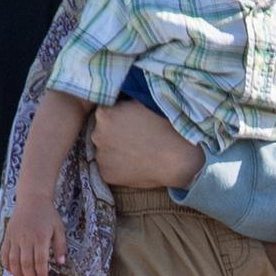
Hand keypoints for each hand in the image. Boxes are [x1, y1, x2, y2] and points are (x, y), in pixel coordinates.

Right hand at [0, 199, 66, 275]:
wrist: (32, 200)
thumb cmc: (48, 215)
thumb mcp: (59, 229)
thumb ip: (60, 246)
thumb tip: (62, 263)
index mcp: (40, 238)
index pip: (40, 261)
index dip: (41, 274)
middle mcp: (25, 239)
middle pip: (26, 264)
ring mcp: (14, 238)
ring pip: (13, 260)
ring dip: (18, 275)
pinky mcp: (7, 236)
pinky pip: (4, 253)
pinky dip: (6, 264)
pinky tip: (11, 272)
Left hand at [90, 102, 205, 189]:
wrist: (178, 159)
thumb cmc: (167, 129)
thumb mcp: (145, 104)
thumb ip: (126, 103)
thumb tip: (121, 101)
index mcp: (104, 114)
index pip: (105, 114)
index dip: (119, 119)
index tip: (132, 124)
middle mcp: (97, 134)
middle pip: (102, 133)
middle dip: (114, 135)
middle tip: (135, 140)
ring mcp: (100, 156)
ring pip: (105, 152)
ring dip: (116, 152)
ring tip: (137, 154)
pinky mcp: (106, 174)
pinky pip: (110, 169)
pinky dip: (119, 168)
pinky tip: (136, 166)